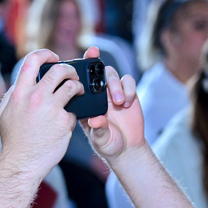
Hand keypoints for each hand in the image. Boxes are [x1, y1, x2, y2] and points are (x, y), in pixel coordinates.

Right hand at [0, 49, 82, 174]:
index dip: (46, 54)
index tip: (54, 57)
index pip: (33, 59)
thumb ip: (14, 94)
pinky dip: (71, 114)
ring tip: (78, 93)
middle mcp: (36, 97)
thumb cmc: (13, 141)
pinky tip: (66, 121)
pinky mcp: (64, 121)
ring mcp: (51, 109)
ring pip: (72, 86)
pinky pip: (73, 110)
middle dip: (69, 69)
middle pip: (60, 70)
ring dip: (78, 87)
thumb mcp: (4, 113)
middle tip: (72, 75)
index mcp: (20, 92)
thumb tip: (24, 82)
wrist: (21, 163)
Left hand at [78, 47, 144, 161]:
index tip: (83, 58)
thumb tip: (96, 119)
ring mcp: (112, 93)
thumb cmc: (108, 144)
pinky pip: (128, 81)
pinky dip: (129, 89)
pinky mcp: (128, 94)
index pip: (79, 82)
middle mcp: (97, 95)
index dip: (79, 67)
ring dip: (114, 85)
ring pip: (111, 75)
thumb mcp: (100, 139)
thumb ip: (99, 129)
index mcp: (85, 103)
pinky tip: (128, 103)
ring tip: (119, 102)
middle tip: (102, 75)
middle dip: (98, 66)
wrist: (127, 149)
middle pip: (96, 72)